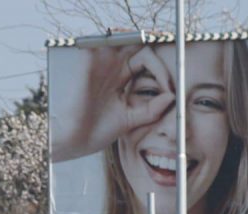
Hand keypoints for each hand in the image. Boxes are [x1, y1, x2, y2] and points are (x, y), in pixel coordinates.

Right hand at [53, 45, 173, 161]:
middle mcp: (112, 68)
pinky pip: (108, 41)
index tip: (171, 89)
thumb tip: (172, 97)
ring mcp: (101, 63)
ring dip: (142, 38)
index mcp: (121, 79)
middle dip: (155, 45)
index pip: (146, 62)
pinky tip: (136, 53)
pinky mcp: (90, 62)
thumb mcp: (131, 120)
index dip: (161, 71)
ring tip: (156, 46)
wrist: (75, 140)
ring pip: (126, 38)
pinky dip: (123, 40)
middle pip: (138, 45)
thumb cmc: (97, 131)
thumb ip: (151, 110)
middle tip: (170, 53)